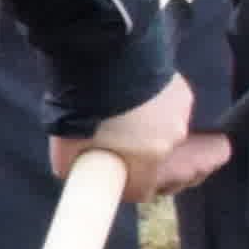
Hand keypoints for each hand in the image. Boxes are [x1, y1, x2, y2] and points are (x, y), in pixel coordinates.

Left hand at [54, 75, 211, 201]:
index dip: (128, 185)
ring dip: (148, 127)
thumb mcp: (66, 150)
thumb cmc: (82, 109)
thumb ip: (76, 167)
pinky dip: (154, 105)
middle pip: (156, 157)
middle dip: (137, 153)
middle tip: (113, 138)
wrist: (102, 60)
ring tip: (123, 112)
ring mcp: (181, 112)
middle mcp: (172, 138)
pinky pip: (168, 107)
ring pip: (164, 131)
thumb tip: (79, 174)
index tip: (115, 177)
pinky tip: (135, 95)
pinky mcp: (183, 90)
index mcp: (149, 157)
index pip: (143, 188)